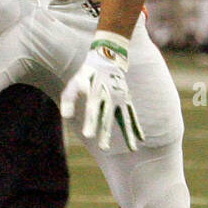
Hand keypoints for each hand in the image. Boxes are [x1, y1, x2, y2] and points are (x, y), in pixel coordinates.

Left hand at [59, 32, 144, 150]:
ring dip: (129, 135)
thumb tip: (66, 116)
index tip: (88, 136)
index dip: (90, 123)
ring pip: (126, 119)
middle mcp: (110, 97)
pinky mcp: (127, 100)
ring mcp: (121, 99)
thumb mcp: (75, 82)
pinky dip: (137, 127)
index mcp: (96, 93)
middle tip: (104, 149)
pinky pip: (133, 115)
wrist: (108, 58)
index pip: (92, 111)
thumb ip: (69, 99)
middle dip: (106, 133)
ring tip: (133, 150)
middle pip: (108, 118)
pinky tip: (141, 139)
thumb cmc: (87, 74)